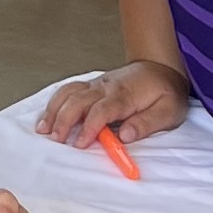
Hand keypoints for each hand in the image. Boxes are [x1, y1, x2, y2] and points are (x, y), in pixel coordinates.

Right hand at [42, 58, 189, 147]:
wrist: (161, 68)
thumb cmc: (165, 92)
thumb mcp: (168, 111)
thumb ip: (147, 123)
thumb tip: (125, 135)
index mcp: (125, 94)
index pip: (101, 110)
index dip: (89, 127)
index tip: (81, 144)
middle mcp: (106, 87)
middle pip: (78, 100)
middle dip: (64, 121)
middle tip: (57, 141)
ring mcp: (97, 84)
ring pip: (68, 93)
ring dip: (54, 111)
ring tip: (44, 130)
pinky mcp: (91, 85)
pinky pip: (68, 90)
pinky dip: (55, 103)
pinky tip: (47, 117)